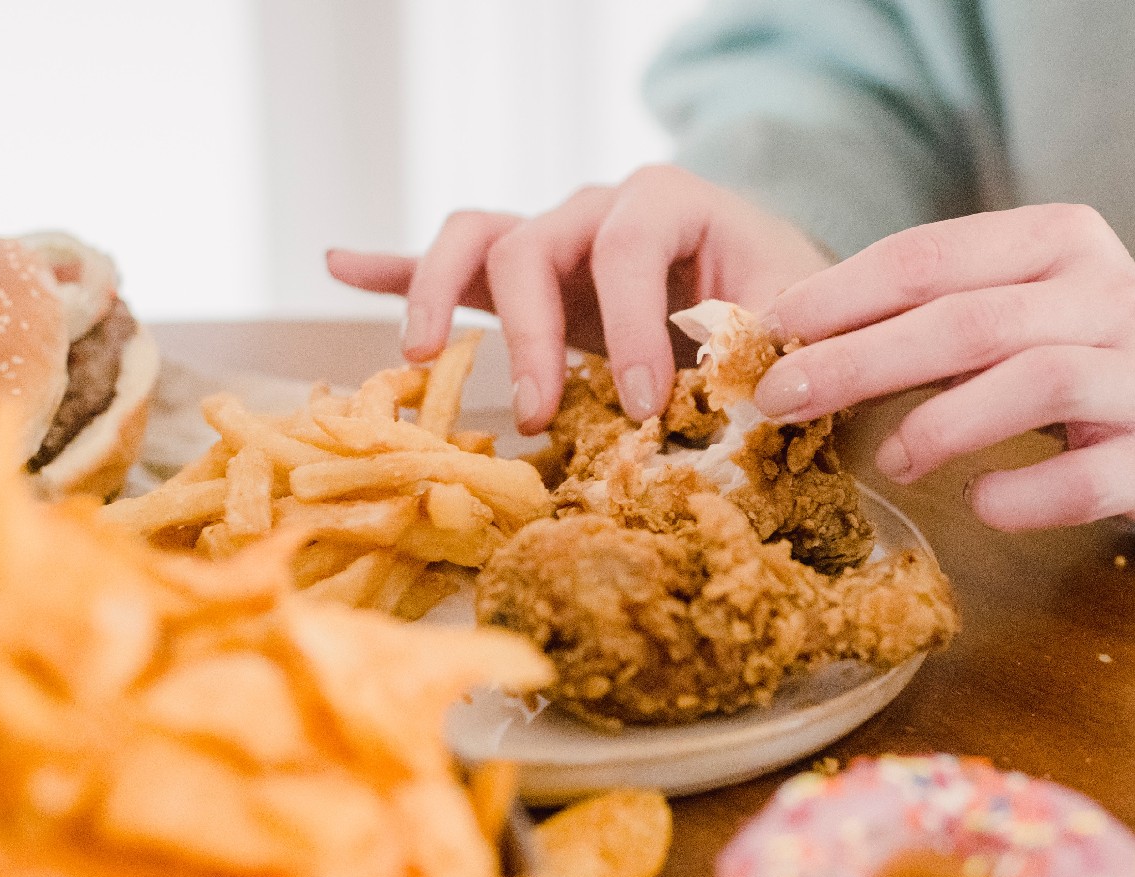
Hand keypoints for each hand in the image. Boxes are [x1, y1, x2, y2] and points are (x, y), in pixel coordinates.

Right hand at [326, 165, 831, 434]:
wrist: (773, 294)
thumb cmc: (783, 305)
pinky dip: (395, 264)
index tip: (644, 406)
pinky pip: (449, 259)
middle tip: (542, 415)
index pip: (629, 246)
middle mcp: (597, 209)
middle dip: (529, 334)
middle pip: (532, 243)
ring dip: (439, 293)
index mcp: (668, 203)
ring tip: (423, 356)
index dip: (631, 325)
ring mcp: (553, 239)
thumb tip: (745, 400)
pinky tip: (341, 263)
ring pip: (476, 238)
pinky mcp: (524, 278)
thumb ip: (766, 351)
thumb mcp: (793, 322)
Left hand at [755, 204, 1134, 530]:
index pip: (932, 256)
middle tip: (784, 400)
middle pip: (970, 321)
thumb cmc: (1059, 354)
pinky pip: (1085, 479)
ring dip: (944, 425)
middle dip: (863, 361)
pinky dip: (1023, 494)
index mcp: (1056, 238)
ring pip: (1036, 383)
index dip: (843, 294)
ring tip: (892, 460)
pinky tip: (980, 501)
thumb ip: (913, 314)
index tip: (772, 331)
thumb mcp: (996, 310)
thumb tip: (783, 343)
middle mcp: (1107, 293)